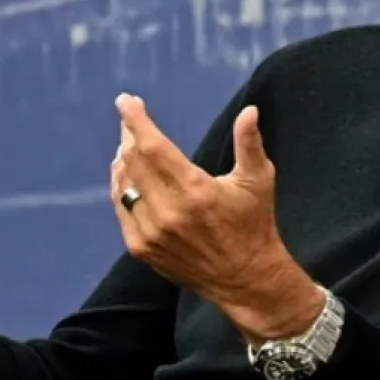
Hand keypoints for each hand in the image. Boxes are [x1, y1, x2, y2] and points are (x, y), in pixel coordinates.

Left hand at [110, 94, 323, 342]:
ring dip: (123, 160)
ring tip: (128, 145)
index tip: (126, 101)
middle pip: (134, 161)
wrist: (244, 278)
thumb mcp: (258, 180)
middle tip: (130, 121)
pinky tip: (127, 175)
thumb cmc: (253, 223)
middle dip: (129, 135)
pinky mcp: (141, 248)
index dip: (136, 121)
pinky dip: (121, 187)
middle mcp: (168, 211)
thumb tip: (249, 110)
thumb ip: (249, 143)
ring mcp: (151, 232)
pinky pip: (122, 209)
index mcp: (195, 190)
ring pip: (124, 185)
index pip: (153, 147)